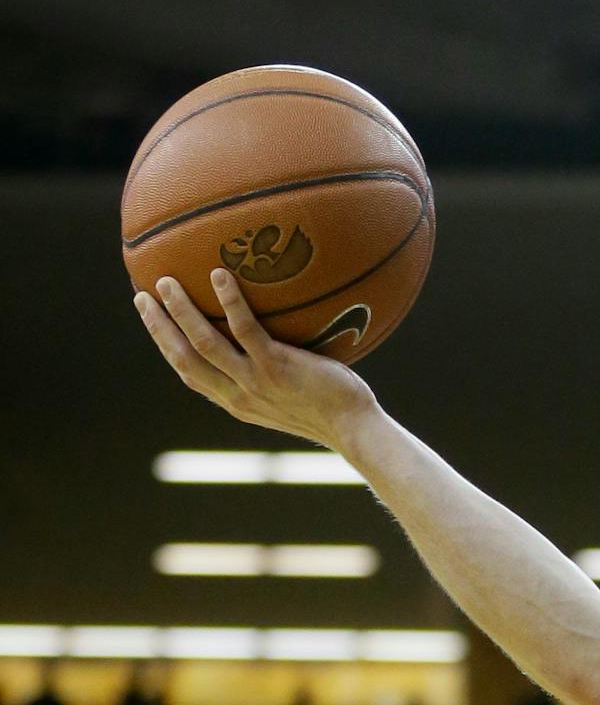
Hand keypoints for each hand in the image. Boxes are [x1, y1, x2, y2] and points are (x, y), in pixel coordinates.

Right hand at [134, 269, 377, 448]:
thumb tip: (266, 343)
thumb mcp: (286, 397)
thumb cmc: (328, 407)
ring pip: (204, 342)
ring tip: (166, 282)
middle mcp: (236, 394)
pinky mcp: (277, 367)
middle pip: (183, 358)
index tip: (152, 320)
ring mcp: (255, 381)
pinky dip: (231, 303)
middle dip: (158, 327)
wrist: (353, 427)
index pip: (188, 372)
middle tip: (142, 296)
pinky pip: (247, 330)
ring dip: (181, 311)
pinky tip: (221, 277)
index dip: (165, 346)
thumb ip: (267, 375)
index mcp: (234, 402)